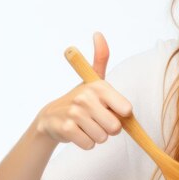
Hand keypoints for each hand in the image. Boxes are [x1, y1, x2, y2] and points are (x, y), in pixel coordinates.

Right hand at [35, 32, 132, 148]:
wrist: (52, 117)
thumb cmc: (81, 99)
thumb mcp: (92, 79)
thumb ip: (100, 58)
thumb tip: (98, 34)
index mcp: (98, 86)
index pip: (126, 109)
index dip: (121, 114)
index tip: (110, 109)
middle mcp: (86, 97)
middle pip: (115, 128)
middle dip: (109, 129)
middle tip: (97, 120)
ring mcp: (74, 113)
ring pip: (103, 138)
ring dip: (97, 136)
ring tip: (86, 125)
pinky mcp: (66, 129)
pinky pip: (89, 145)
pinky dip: (86, 143)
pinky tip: (78, 132)